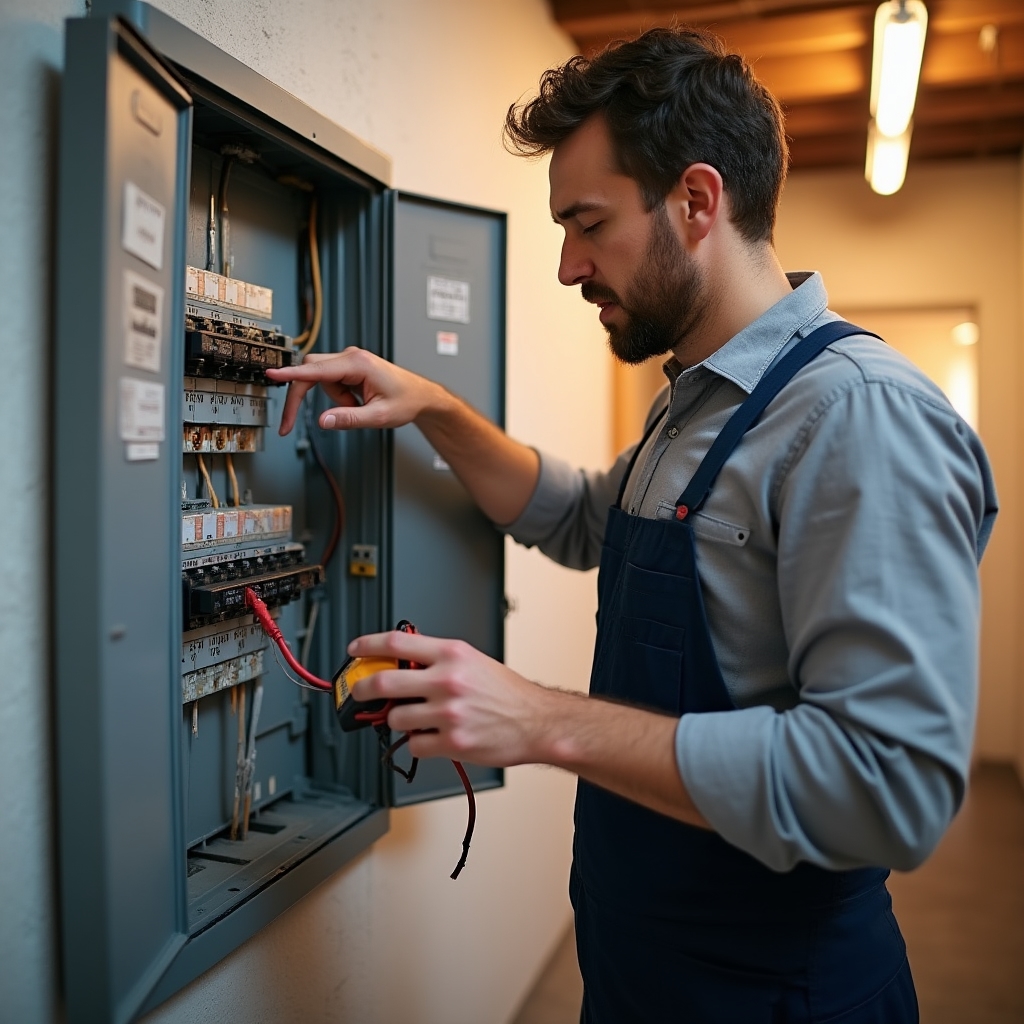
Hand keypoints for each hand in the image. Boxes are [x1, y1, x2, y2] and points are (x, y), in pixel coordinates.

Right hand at [267, 347, 445, 435]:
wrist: (420, 396)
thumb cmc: (405, 401)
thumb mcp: (377, 417)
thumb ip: (348, 419)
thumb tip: (322, 422)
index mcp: (358, 364)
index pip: (316, 369)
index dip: (290, 374)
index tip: (271, 373)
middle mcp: (351, 356)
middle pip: (311, 372)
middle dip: (306, 397)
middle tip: (290, 425)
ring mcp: (350, 360)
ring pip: (322, 380)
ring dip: (334, 399)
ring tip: (359, 407)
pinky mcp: (350, 366)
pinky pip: (331, 382)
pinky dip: (340, 396)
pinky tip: (358, 401)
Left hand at [346, 629, 557, 765]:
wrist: (536, 721)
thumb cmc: (508, 693)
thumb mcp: (473, 661)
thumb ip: (439, 660)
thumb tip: (403, 663)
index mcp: (452, 654)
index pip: (397, 643)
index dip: (368, 645)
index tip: (355, 649)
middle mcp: (447, 680)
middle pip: (385, 682)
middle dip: (363, 689)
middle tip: (359, 691)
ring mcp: (448, 713)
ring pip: (396, 718)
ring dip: (398, 720)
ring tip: (414, 719)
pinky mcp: (451, 742)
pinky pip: (415, 744)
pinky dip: (418, 743)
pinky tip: (431, 737)